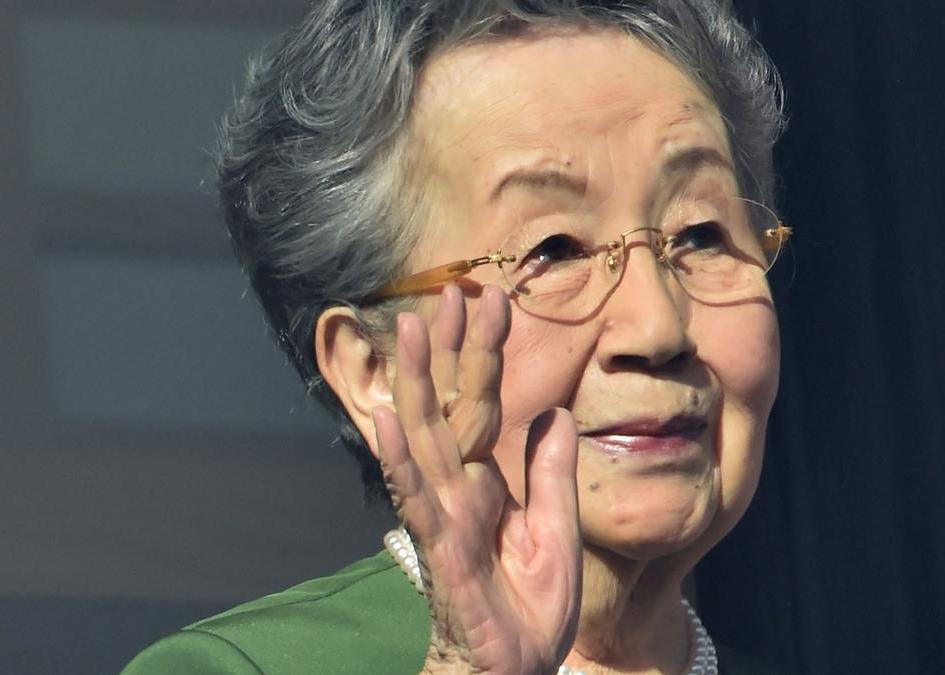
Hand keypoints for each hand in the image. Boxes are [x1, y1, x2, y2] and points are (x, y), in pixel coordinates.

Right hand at [372, 284, 582, 674]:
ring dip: (417, 386)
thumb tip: (556, 415)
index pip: (483, 406)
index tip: (489, 303)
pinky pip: (417, 498)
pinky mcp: (440, 549)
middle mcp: (458, 491)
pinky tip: (388, 420)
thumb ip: (552, 473)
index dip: (484, 357)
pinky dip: (400, 460)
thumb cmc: (529, 610)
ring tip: (410, 336)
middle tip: (446, 295)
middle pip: (449, 409)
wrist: (515, 670)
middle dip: (448, 353)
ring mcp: (444, 517)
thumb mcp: (556, 530)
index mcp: (486, 484)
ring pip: (426, 440)